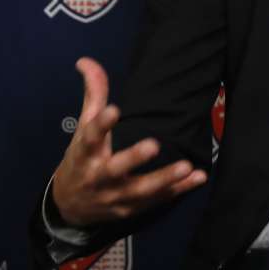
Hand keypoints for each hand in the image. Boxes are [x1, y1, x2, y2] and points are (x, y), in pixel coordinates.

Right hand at [51, 57, 206, 226]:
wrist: (70, 206)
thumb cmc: (81, 159)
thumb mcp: (82, 128)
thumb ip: (93, 94)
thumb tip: (85, 60)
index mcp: (85, 153)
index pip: (90, 137)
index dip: (102, 124)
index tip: (114, 110)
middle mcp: (98, 176)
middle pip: (115, 169)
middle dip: (133, 158)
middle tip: (153, 144)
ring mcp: (115, 195)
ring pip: (141, 190)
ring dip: (164, 179)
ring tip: (186, 166)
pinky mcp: (131, 209)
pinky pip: (157, 200)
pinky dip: (178, 190)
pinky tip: (198, 177)